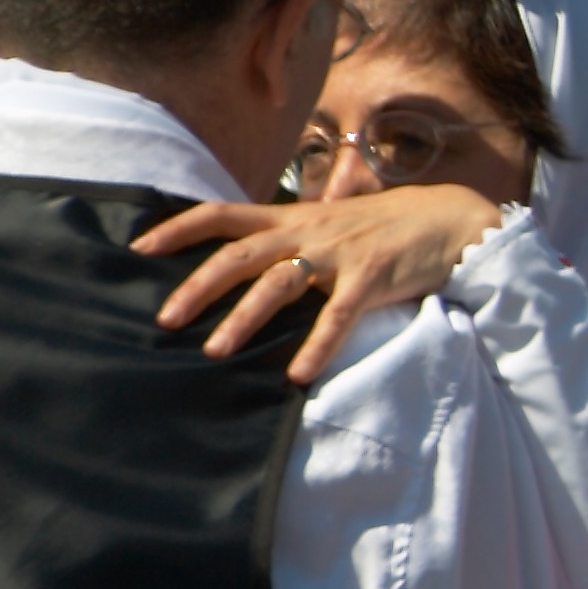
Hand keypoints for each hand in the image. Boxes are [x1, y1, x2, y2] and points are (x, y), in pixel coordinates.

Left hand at [132, 184, 508, 381]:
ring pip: (278, 284)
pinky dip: (318, 346)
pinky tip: (299, 375)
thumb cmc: (386, 229)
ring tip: (215, 351)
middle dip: (197, 286)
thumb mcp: (331, 225)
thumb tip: (251, 263)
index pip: (223, 214)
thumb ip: (292, 240)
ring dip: (243, 319)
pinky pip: (339, 317)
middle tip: (165, 319)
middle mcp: (308, 232)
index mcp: (293, 218)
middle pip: (239, 254)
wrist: (448, 220)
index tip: (139, 247)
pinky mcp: (373, 279)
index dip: (179, 228)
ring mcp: (340, 255)